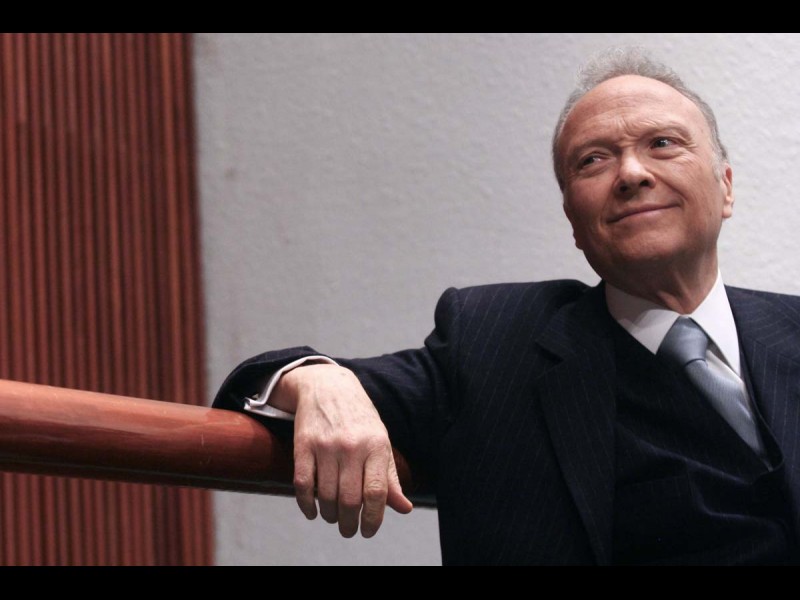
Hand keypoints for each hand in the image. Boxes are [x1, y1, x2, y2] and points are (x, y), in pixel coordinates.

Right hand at [271, 363, 413, 537]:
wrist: (329, 387)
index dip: (373, 519)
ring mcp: (325, 445)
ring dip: (329, 515)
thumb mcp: (381, 442)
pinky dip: (306, 504)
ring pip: (326, 495)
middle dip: (348, 523)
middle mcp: (351, 446)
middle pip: (349, 499)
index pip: (376, 492)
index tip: (368, 531)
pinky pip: (303, 483)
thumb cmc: (360, 420)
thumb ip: (390, 477)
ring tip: (333, 517)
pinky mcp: (303, 445)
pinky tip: (313, 511)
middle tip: (348, 530)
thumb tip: (404, 508)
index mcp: (376, 446)